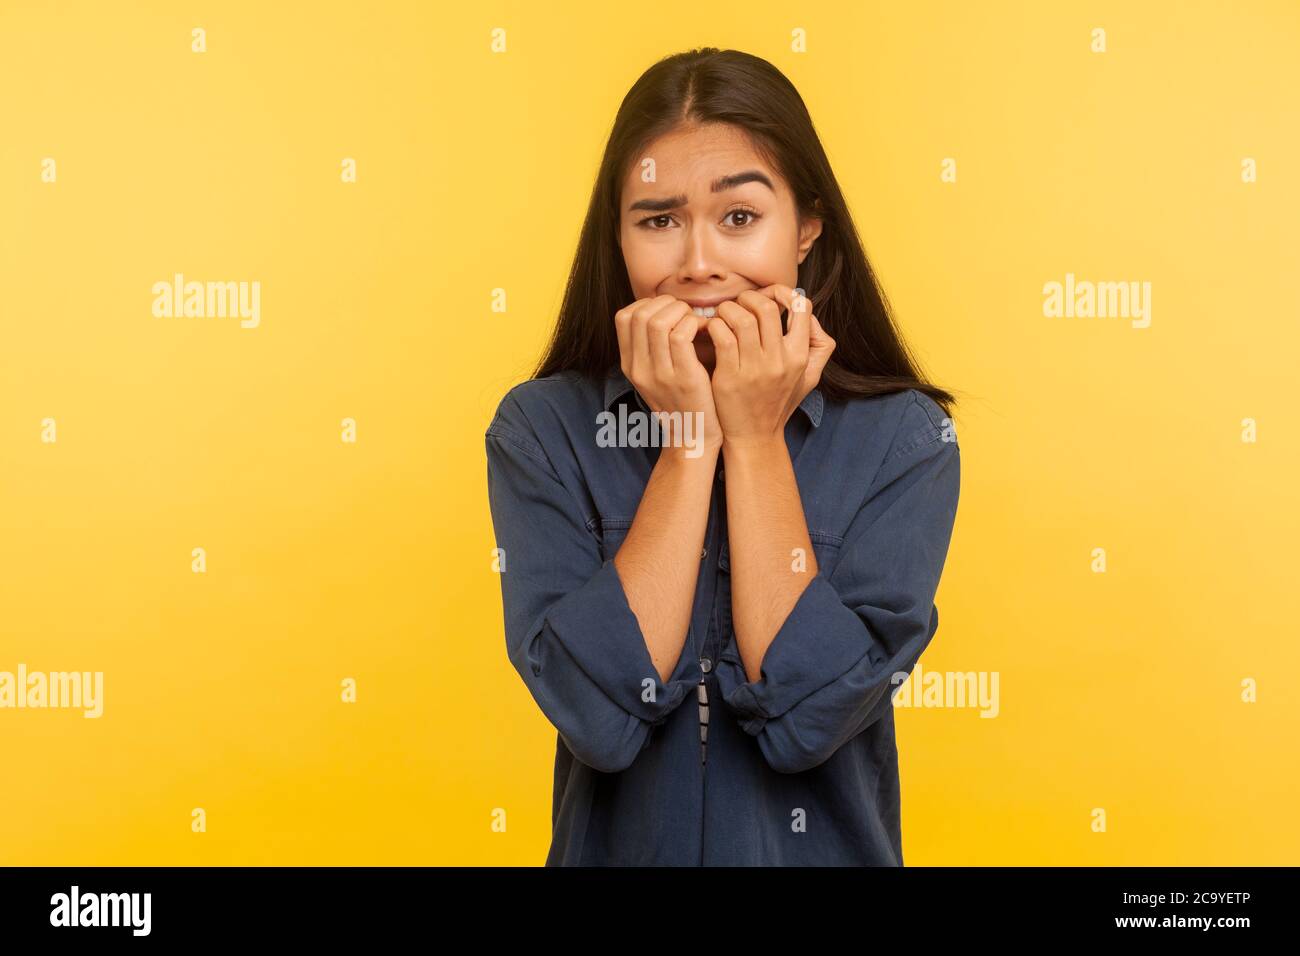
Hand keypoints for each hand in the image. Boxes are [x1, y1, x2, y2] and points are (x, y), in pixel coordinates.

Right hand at [614, 295, 723, 453]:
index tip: (668, 311)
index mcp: (629, 365)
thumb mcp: (655, 375)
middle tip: (685, 314)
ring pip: (658, 322)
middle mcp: (639, 369)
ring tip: (695, 321)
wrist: (692, 437)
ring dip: (681, 312)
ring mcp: (659, 375)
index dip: (647, 304)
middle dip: (667, 304)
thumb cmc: (680, 400)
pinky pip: (681, 336)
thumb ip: (652, 346)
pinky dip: (695, 324)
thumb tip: (662, 309)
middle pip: (640, 315)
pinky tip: (705, 332)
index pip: (623, 317)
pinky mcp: (683, 379)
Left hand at [703, 284, 834, 445]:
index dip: (785, 293)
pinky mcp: (731, 377)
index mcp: (800, 356)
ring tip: (723, 315)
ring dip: (729, 309)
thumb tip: (807, 312)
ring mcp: (755, 369)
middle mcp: (780, 360)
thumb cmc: (778, 402)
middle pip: (767, 307)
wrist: (755, 437)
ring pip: (742, 318)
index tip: (769, 297)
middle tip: (740, 304)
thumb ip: (818, 346)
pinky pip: (722, 336)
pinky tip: (712, 330)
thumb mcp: (809, 377)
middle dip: (750, 297)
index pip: (802, 307)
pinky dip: (715, 325)